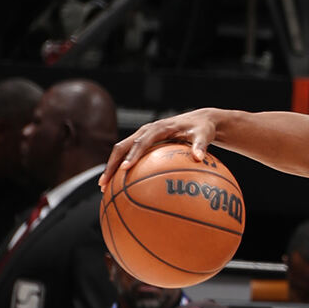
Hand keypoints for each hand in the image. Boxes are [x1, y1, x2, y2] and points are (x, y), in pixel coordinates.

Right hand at [99, 108, 219, 189]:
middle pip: (122, 146)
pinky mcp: (143, 142)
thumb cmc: (202, 129)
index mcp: (158, 128)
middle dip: (111, 164)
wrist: (199, 120)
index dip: (132, 155)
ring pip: (121, 150)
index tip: (124, 169)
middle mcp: (146, 130)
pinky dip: (120, 167)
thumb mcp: (204, 135)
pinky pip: (128, 154)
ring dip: (111, 167)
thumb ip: (201, 145)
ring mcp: (143, 135)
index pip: (141, 142)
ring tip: (104, 187)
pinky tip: (119, 185)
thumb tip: (198, 157)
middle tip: (104, 183)